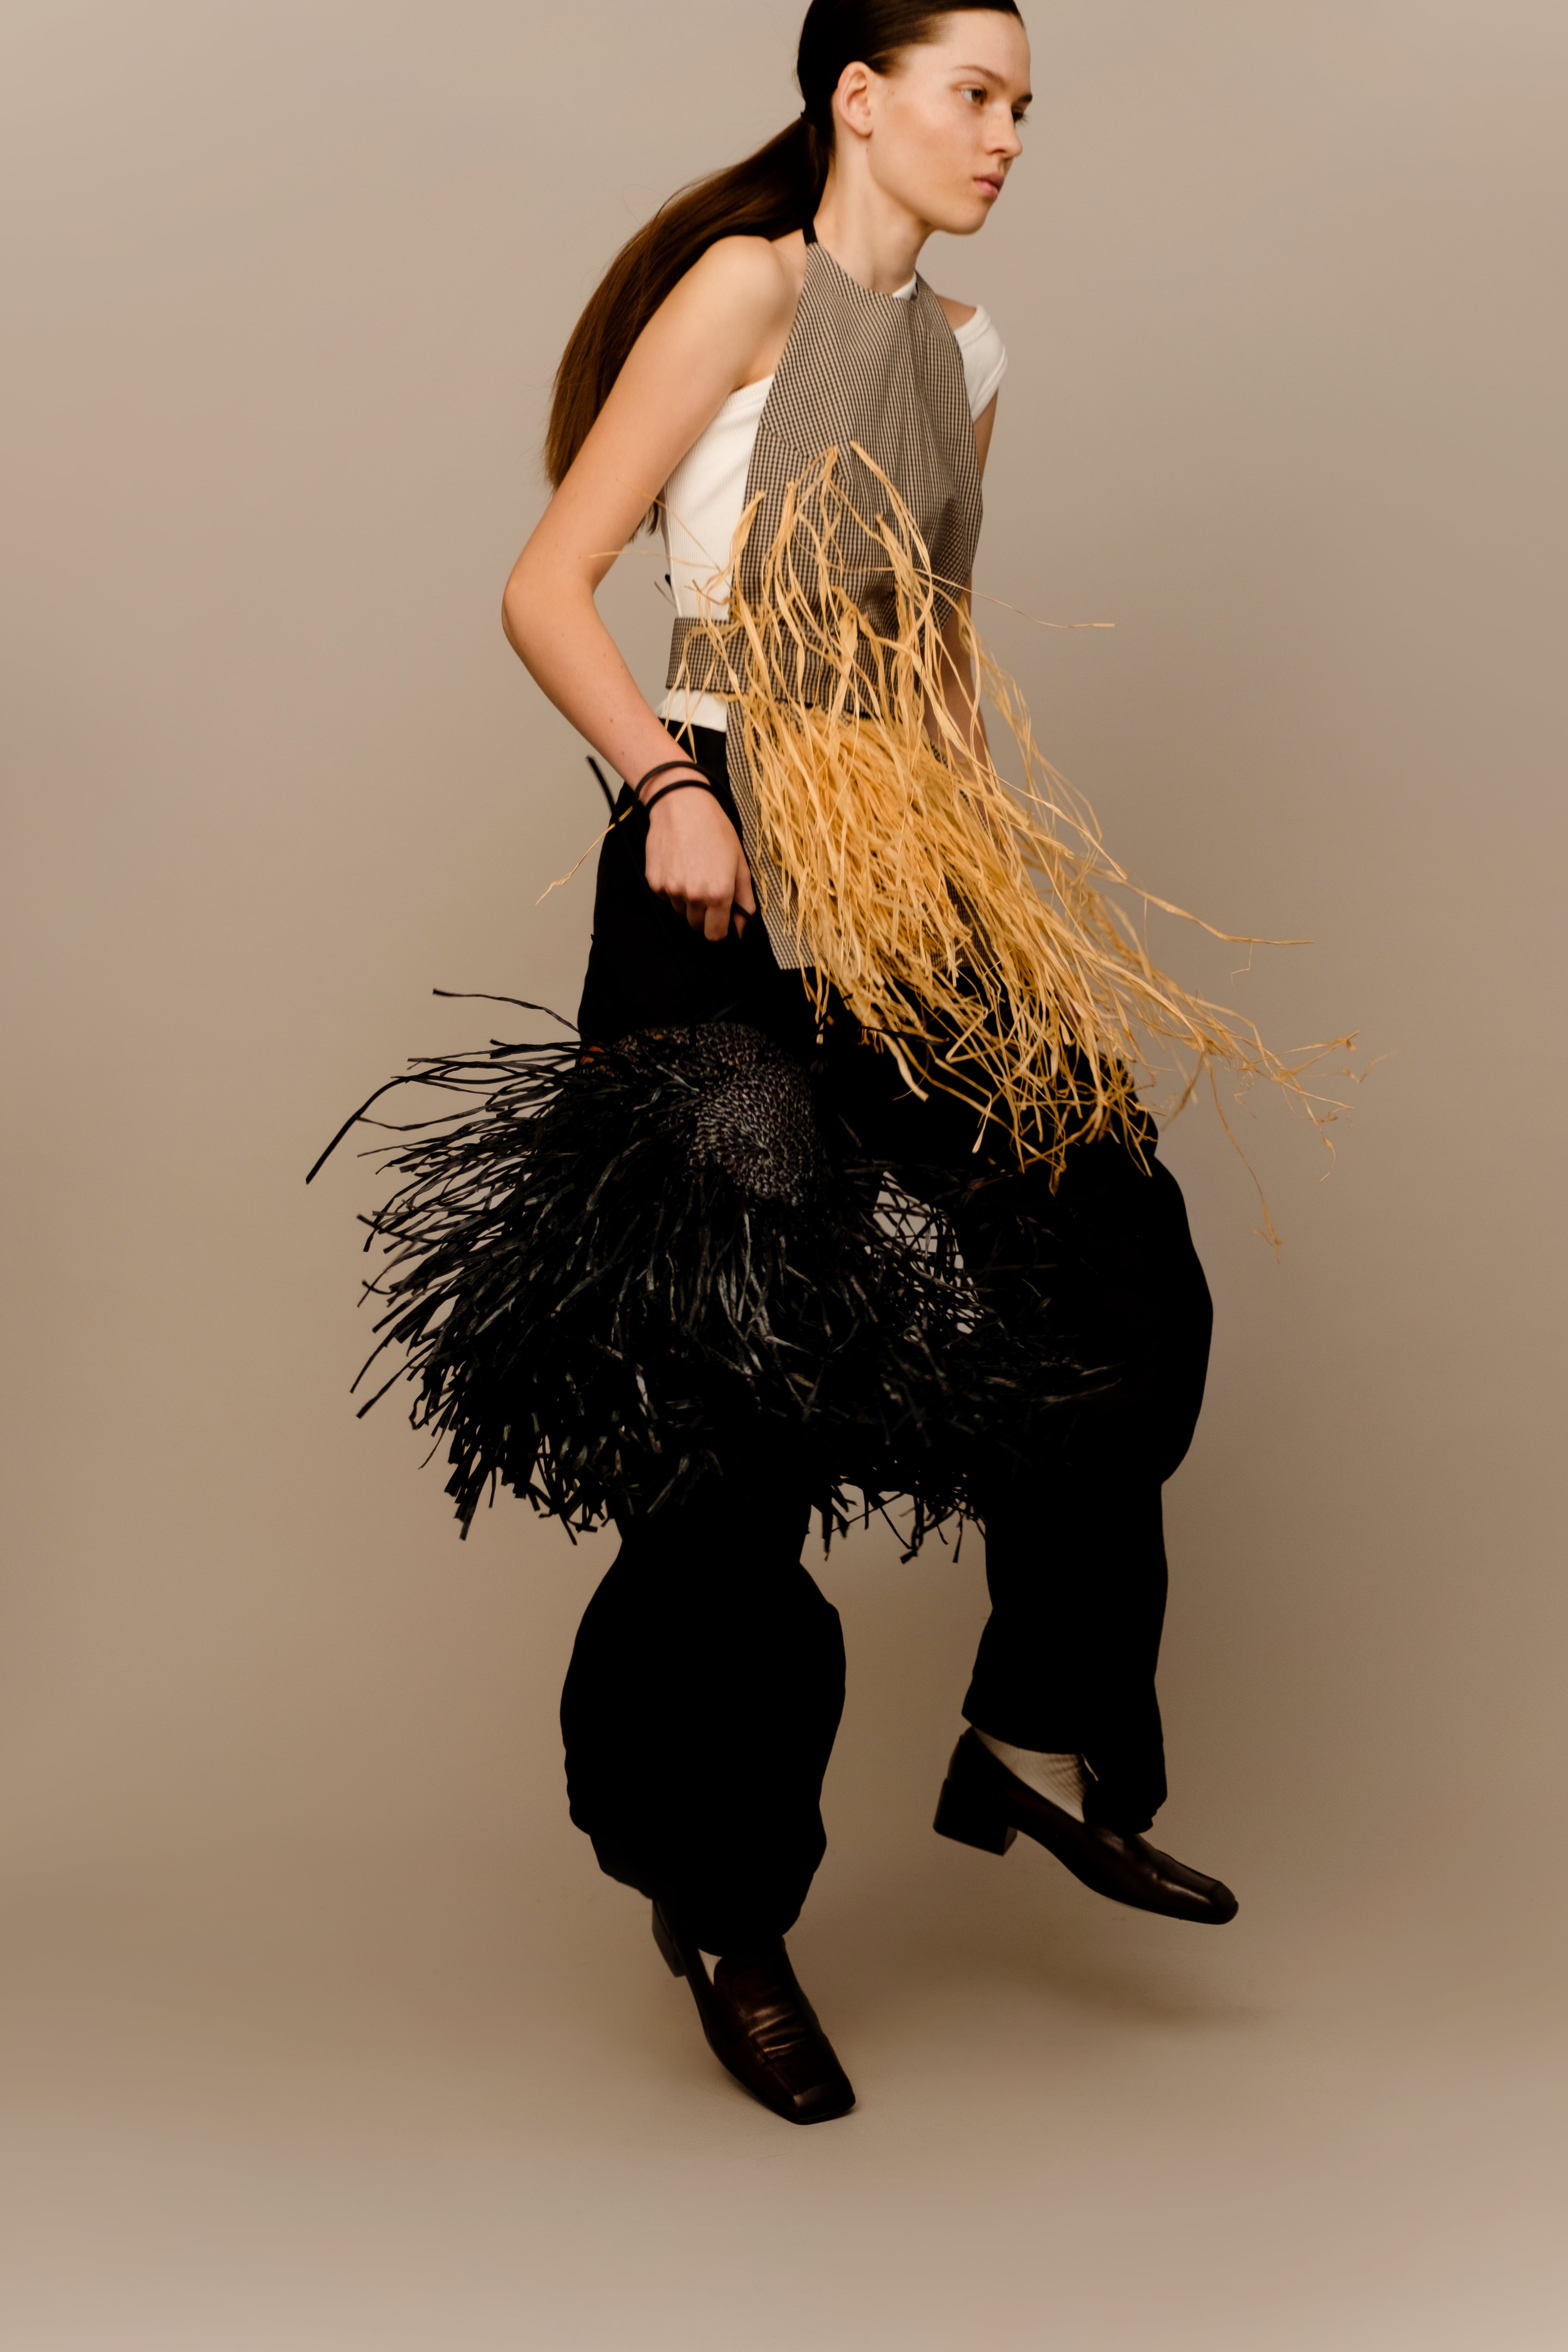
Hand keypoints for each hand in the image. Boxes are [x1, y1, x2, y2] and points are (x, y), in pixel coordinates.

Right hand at [644, 789, 757, 941]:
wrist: (681, 805)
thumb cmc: (714, 830)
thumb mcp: (740, 863)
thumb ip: (744, 900)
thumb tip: (741, 930)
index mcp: (718, 893)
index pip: (715, 935)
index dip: (720, 928)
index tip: (721, 918)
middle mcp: (693, 896)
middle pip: (697, 925)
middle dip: (704, 914)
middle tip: (708, 886)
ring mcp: (671, 890)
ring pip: (681, 911)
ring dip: (688, 900)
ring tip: (693, 870)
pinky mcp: (654, 882)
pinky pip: (666, 897)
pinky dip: (672, 888)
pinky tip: (679, 866)